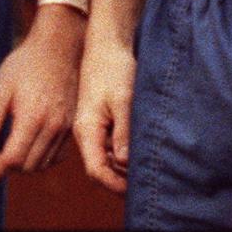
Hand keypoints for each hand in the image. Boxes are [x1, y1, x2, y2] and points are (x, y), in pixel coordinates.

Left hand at [0, 4, 84, 183]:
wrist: (58, 47)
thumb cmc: (26, 64)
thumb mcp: (2, 87)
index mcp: (33, 117)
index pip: (13, 160)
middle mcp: (52, 127)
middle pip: (26, 166)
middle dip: (4, 167)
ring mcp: (64, 128)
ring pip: (41, 164)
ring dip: (21, 165)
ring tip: (4, 150)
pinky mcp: (70, 125)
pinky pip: (55, 156)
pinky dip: (39, 159)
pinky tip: (26, 147)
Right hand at [73, 34, 134, 193]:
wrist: (106, 43)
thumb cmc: (114, 68)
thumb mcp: (123, 99)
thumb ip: (123, 132)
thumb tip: (124, 163)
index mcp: (87, 129)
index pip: (96, 171)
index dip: (115, 185)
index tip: (137, 188)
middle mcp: (86, 132)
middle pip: (100, 169)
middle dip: (120, 180)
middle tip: (145, 181)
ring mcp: (92, 127)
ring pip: (106, 158)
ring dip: (122, 166)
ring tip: (146, 166)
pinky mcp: (100, 120)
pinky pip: (109, 145)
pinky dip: (122, 152)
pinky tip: (138, 148)